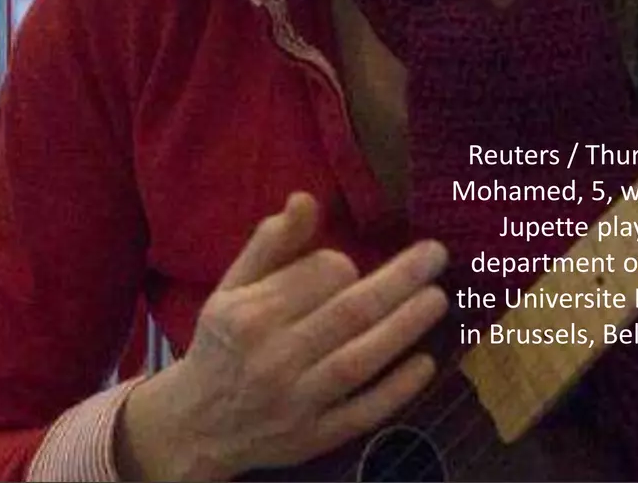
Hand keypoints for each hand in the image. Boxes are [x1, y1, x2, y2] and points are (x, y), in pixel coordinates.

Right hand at [115, 193, 447, 481]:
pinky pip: (364, 412)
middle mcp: (274, 356)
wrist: (198, 424)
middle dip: (399, 281)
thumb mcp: (231, 288)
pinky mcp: (314, 437)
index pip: (317, 277)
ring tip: (439, 298)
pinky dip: (397, 389)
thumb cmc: (222, 343)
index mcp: (251, 314)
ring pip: (361, 359)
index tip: (349, 266)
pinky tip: (425, 363)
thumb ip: (270, 244)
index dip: (344, 265)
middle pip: (350, 313)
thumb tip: (306, 199)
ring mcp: (297, 401)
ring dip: (406, 327)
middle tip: (437, 255)